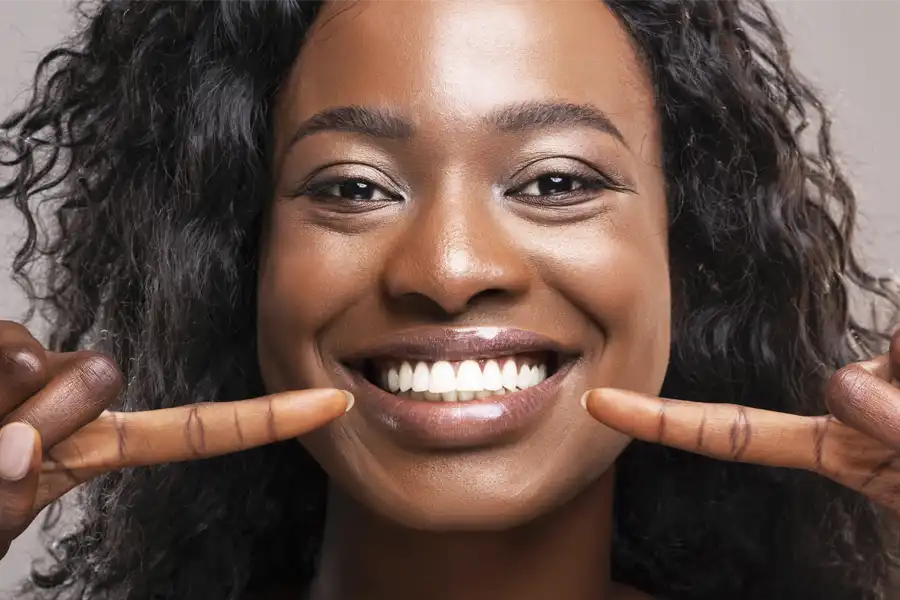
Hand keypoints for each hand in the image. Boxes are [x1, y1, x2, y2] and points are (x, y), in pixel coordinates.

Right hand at [0, 320, 351, 559]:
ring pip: (45, 356)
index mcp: (88, 454)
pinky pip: (7, 343)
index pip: (192, 431)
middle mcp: (68, 410)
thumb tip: (28, 422)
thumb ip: (12, 480)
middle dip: (43, 412)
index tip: (336, 403)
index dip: (264, 419)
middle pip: (99, 374)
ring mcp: (27, 379)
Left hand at [583, 329, 899, 515]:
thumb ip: (886, 438)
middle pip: (850, 388)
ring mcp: (886, 380)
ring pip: (891, 359)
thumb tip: (852, 381)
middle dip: (899, 414)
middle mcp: (854, 410)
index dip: (663, 423)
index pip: (733, 435)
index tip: (598, 404)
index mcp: (836, 452)